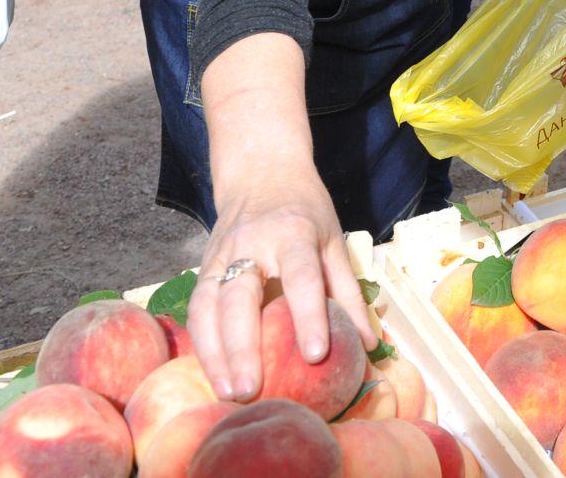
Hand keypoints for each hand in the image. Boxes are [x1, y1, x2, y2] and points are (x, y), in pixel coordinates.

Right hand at [188, 162, 371, 401]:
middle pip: (240, 298)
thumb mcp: (334, 240)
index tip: (315, 355)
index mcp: (293, 233)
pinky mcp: (202, 267)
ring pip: (208, 307)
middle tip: (252, 389)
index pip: (301, 278)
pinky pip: (196, 309)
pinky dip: (201, 344)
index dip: (308, 316)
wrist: (261, 172)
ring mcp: (220, 255)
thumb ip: (349, 292)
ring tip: (228, 392)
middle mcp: (251, 244)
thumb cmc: (306, 211)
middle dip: (243, 347)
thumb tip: (369, 344)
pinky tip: (212, 374)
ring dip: (214, 354)